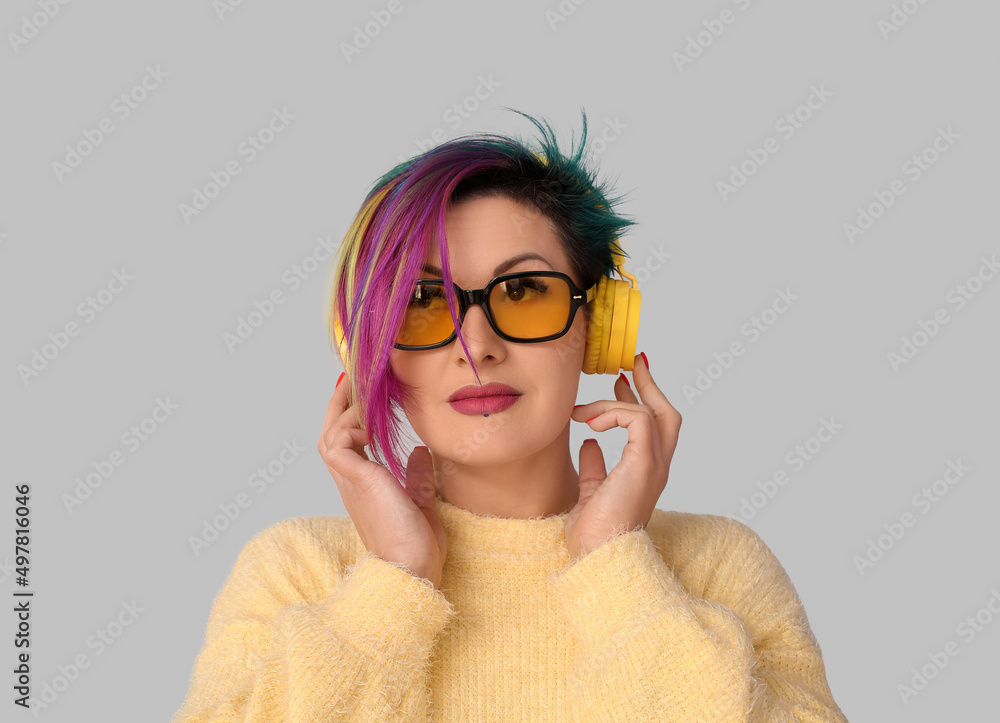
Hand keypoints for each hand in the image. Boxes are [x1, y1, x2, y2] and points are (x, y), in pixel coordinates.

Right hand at [317, 373, 447, 588]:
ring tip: (365, 395)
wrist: (413, 568)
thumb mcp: (421, 502)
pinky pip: (338, 441)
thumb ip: (417, 476)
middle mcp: (351, 482)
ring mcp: (350, 481)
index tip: (365, 398)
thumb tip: (419, 453)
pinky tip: (370, 422)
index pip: (349, 444)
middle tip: (352, 379)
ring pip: (331, 434)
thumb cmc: (417, 546)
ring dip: (347, 411)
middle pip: (331, 433)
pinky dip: (350, 425)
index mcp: (364, 486)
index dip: (353, 419)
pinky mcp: (356, 479)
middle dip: (340, 405)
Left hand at [565, 352, 681, 561]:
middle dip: (649, 385)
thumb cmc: (594, 534)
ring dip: (618, 399)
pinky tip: (588, 421)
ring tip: (587, 406)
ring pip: (655, 412)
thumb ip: (594, 466)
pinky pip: (637, 419)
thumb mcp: (591, 491)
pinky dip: (612, 412)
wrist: (597, 556)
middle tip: (630, 365)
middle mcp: (658, 466)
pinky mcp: (644, 463)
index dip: (641, 399)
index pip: (654, 427)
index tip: (622, 380)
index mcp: (647, 472)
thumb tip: (589, 442)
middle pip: (667, 413)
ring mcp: (654, 465)